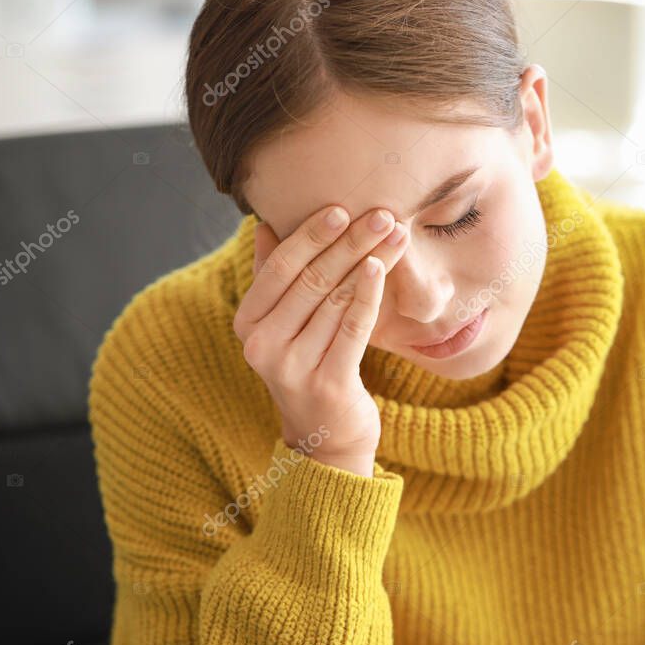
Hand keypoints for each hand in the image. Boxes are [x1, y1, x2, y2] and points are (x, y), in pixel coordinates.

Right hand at [232, 205, 409, 476]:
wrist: (326, 437)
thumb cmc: (309, 365)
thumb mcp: (283, 324)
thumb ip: (273, 278)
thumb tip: (265, 224)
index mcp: (248, 324)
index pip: (280, 269)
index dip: (310, 236)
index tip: (341, 208)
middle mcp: (262, 346)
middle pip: (311, 280)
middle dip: (349, 242)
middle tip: (381, 213)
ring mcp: (293, 369)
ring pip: (336, 300)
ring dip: (369, 260)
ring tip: (395, 234)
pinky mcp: (327, 385)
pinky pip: (352, 329)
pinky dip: (367, 294)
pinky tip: (380, 267)